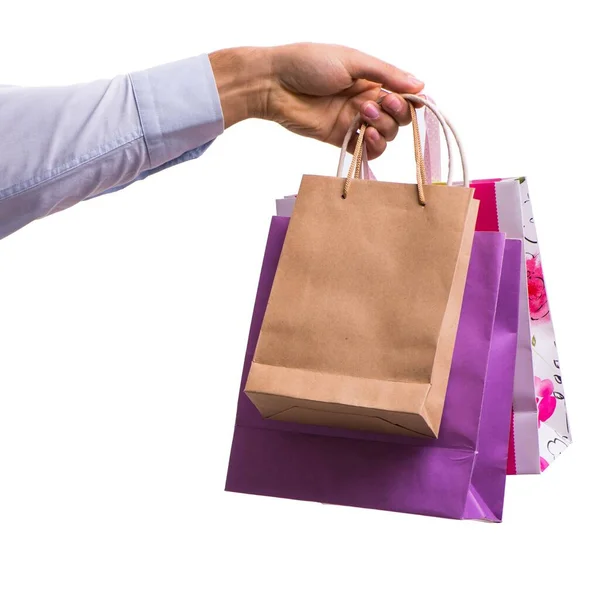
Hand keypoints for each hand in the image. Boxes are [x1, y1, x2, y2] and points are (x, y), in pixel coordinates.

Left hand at [209, 43, 423, 158]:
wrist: (274, 84)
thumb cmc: (308, 64)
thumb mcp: (353, 61)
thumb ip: (386, 74)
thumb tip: (420, 85)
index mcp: (370, 78)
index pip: (403, 94)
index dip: (410, 100)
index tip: (409, 100)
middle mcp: (365, 100)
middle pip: (398, 117)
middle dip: (395, 113)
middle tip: (378, 104)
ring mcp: (353, 121)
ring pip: (385, 135)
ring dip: (383, 128)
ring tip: (363, 115)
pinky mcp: (340, 139)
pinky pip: (366, 151)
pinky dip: (373, 148)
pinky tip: (366, 136)